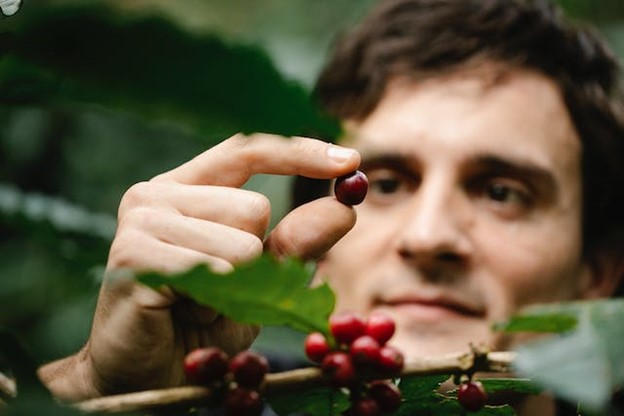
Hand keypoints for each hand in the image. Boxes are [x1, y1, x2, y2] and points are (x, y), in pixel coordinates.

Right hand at [40, 133, 359, 399]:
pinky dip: (216, 303)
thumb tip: (345, 208)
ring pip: (243, 243)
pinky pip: (218, 271)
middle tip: (217, 290)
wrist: (152, 372)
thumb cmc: (201, 320)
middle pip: (255, 207)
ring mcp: (142, 219)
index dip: (300, 154)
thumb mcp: (260, 277)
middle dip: (254, 260)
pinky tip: (184, 311)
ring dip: (236, 288)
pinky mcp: (134, 253)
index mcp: (185, 188)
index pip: (248, 152)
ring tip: (198, 303)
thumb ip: (296, 240)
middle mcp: (157, 193)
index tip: (351, 162)